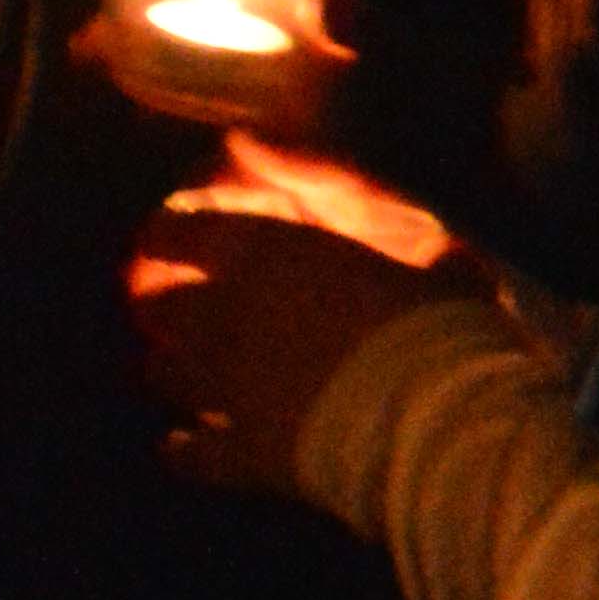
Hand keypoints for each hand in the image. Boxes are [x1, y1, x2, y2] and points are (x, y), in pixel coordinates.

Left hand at [125, 159, 486, 490]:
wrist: (438, 416)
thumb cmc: (433, 309)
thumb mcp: (400, 226)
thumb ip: (330, 188)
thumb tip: (253, 143)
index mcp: (260, 253)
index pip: (178, 233)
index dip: (171, 233)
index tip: (173, 233)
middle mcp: (225, 316)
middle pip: (160, 303)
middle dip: (164, 299)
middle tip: (174, 299)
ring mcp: (228, 390)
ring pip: (165, 374)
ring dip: (172, 365)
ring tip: (186, 364)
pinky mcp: (245, 455)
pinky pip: (191, 455)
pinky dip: (181, 449)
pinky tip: (176, 447)